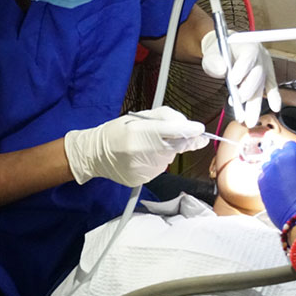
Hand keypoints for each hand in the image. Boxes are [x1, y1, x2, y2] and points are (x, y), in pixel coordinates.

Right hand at [64, 107, 207, 186]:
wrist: (95, 155)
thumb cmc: (117, 132)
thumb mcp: (138, 116)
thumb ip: (164, 117)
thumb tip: (187, 124)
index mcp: (139, 133)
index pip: (171, 132)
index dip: (189, 130)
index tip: (199, 129)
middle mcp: (141, 153)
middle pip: (174, 146)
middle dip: (178, 139)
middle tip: (168, 133)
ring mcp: (143, 169)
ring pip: (169, 157)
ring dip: (167, 150)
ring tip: (148, 145)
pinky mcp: (143, 179)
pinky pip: (161, 167)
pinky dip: (158, 160)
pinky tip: (145, 156)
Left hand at [201, 31, 280, 126]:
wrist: (226, 48)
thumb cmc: (220, 50)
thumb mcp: (212, 52)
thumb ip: (214, 60)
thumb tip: (220, 70)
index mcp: (248, 45)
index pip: (247, 57)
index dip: (242, 69)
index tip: (234, 81)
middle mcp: (260, 56)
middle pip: (257, 74)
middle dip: (248, 90)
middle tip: (238, 102)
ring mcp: (265, 66)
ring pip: (262, 85)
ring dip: (256, 103)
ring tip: (250, 119)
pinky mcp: (267, 75)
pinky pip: (271, 86)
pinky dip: (273, 97)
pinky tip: (274, 107)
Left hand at [258, 141, 295, 228]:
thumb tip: (294, 167)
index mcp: (293, 154)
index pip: (288, 145)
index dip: (291, 153)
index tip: (293, 159)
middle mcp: (278, 159)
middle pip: (276, 154)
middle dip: (281, 161)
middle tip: (288, 173)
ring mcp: (267, 171)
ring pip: (268, 165)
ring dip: (273, 171)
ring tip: (282, 184)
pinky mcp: (261, 183)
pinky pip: (263, 177)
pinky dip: (268, 182)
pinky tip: (276, 191)